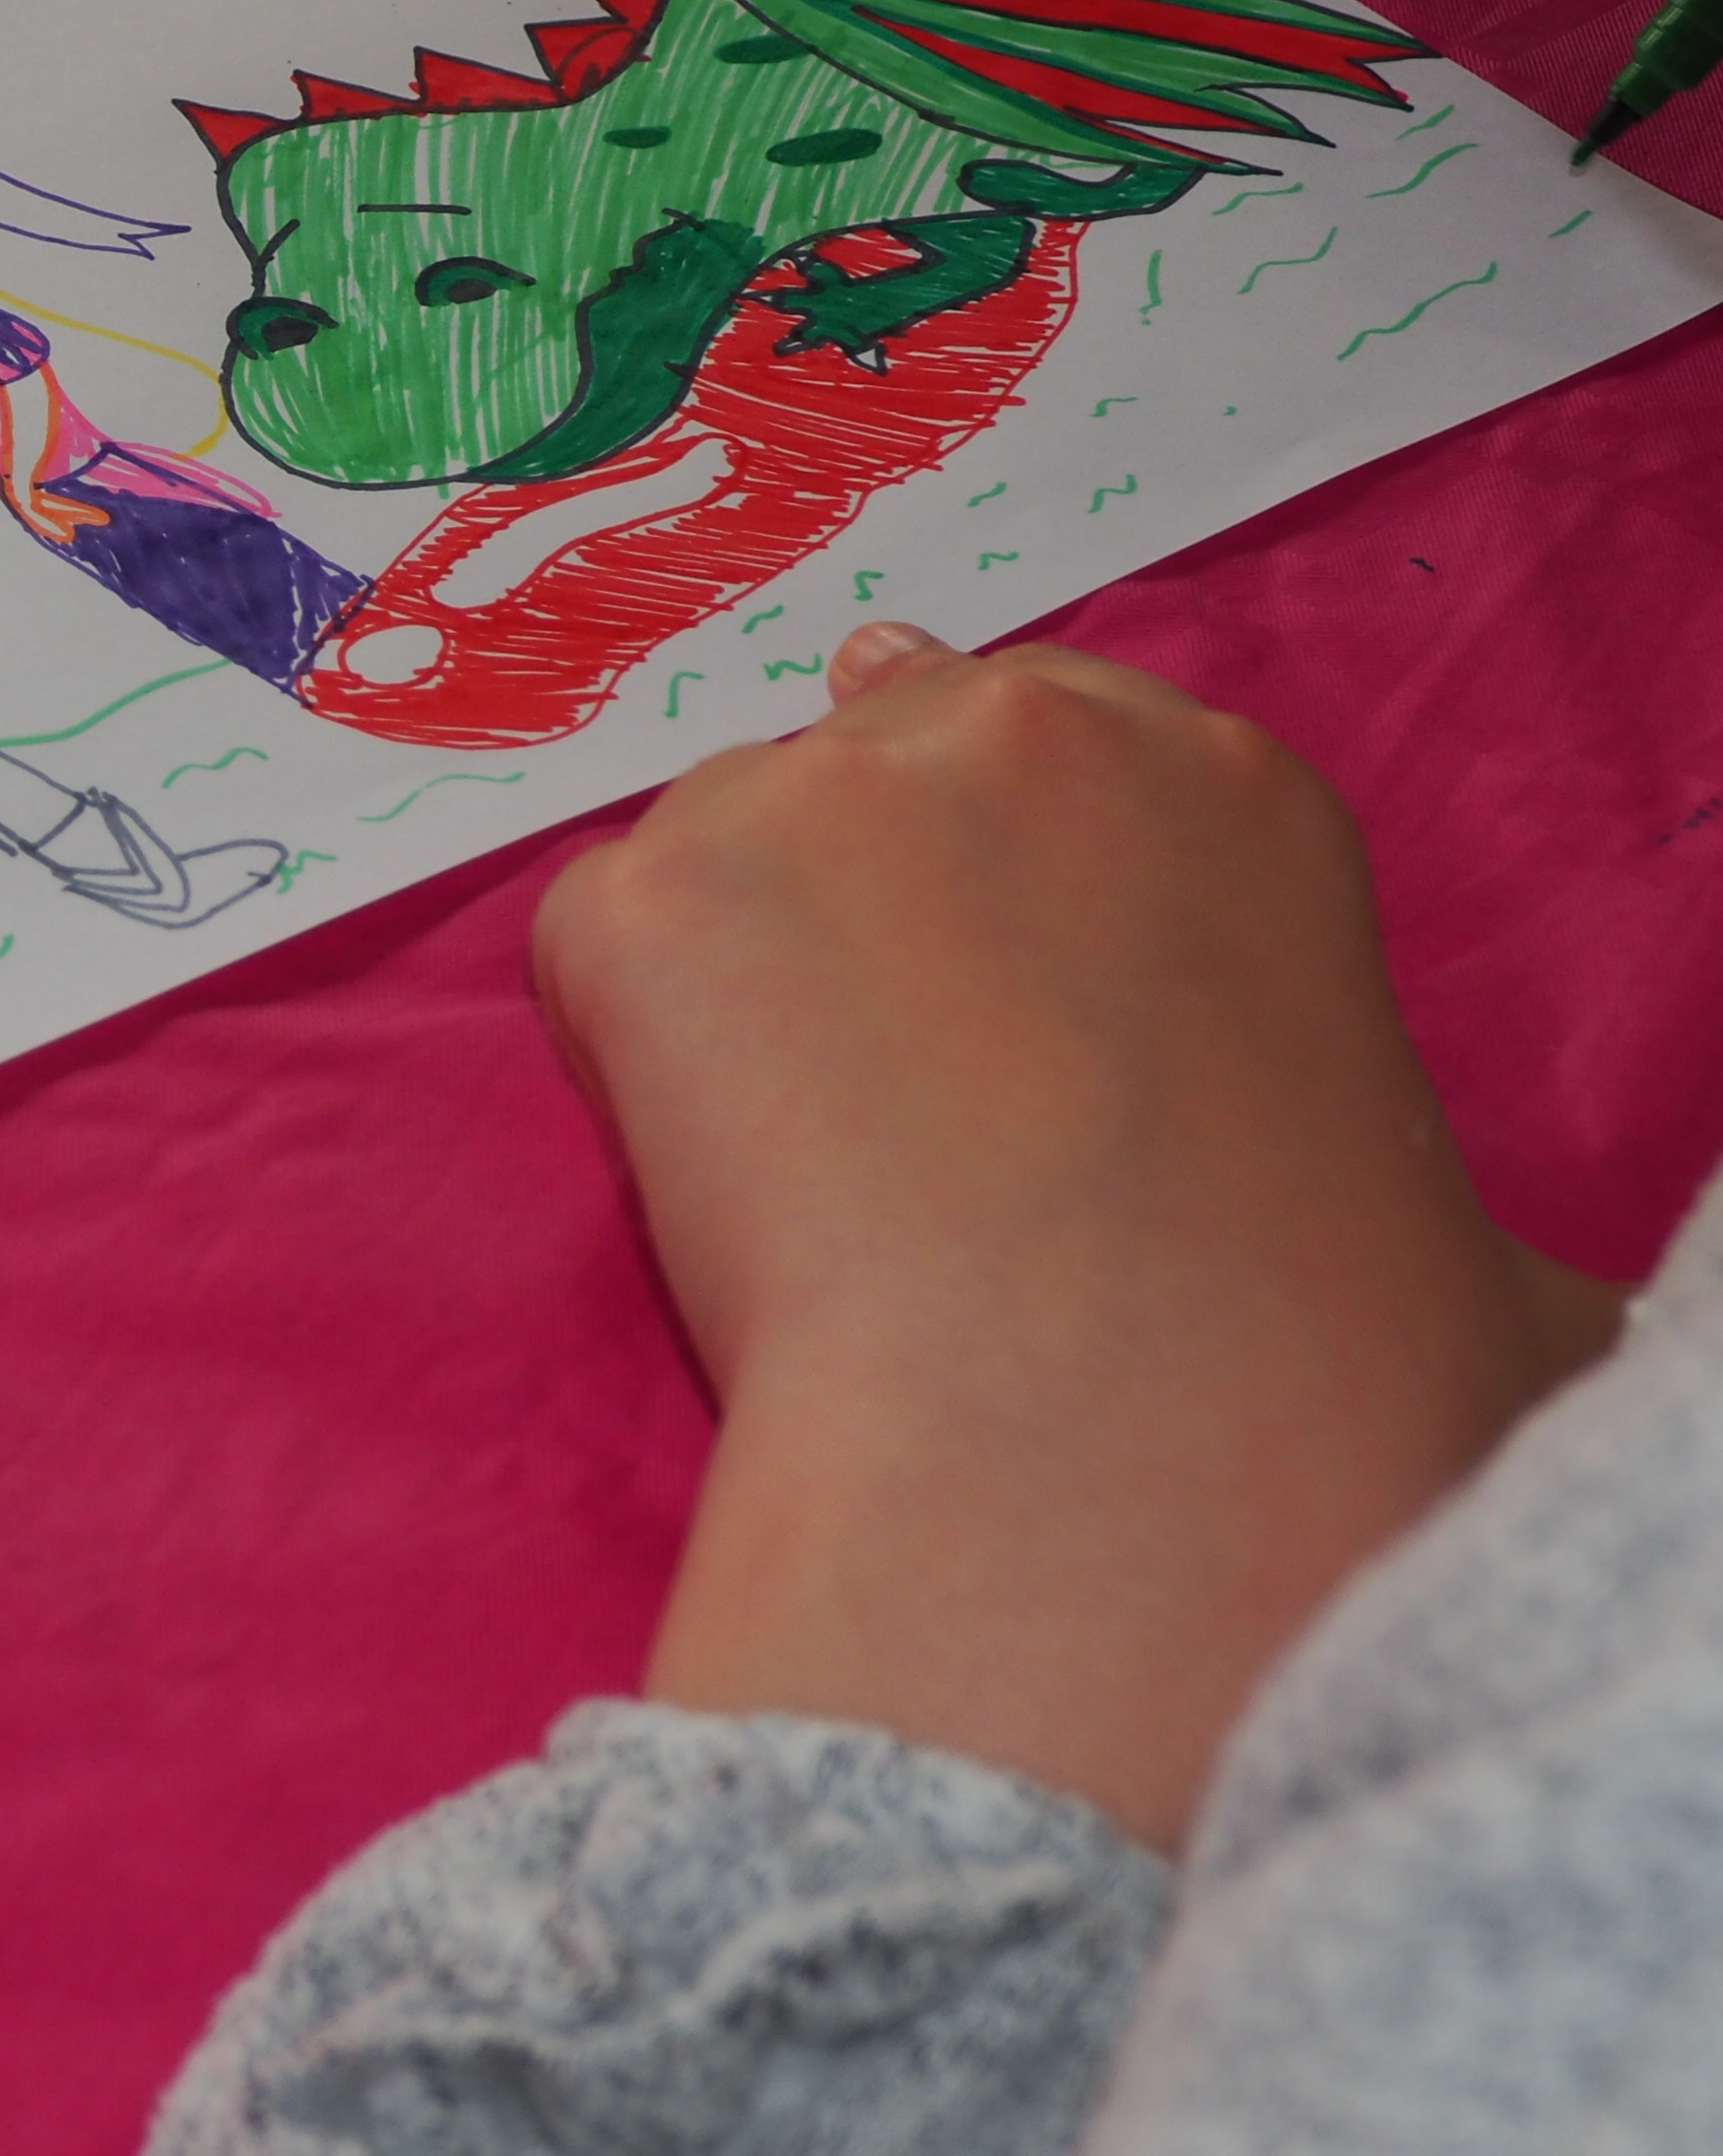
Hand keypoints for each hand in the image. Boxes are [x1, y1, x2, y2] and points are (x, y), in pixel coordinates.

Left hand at [532, 627, 1623, 1847]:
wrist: (1108, 1422)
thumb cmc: (1307, 1346)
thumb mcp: (1433, 1205)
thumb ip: (1415, 1179)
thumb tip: (1561, 1327)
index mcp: (1223, 785)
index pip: (1030, 735)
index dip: (965, 862)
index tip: (950, 977)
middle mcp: (1012, 734)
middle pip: (850, 760)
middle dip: (833, 897)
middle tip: (859, 1084)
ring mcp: (813, 794)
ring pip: (713, 869)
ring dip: (728, 993)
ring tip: (813, 1171)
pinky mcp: (649, 899)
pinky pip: (593, 968)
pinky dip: (620, 1068)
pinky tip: (721, 1176)